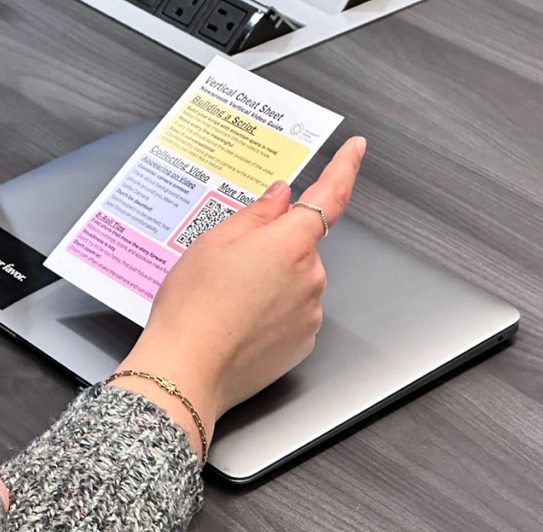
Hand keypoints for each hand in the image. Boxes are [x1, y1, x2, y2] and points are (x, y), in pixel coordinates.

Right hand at [111, 137, 366, 459]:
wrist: (187, 370)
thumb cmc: (193, 307)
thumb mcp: (212, 242)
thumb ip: (255, 214)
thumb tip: (280, 197)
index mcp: (290, 243)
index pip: (330, 194)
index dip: (345, 167)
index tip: (355, 149)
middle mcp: (310, 277)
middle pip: (300, 245)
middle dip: (273, 246)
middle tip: (228, 262)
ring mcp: (309, 314)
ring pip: (295, 281)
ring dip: (270, 282)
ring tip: (226, 300)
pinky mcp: (301, 344)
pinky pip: (291, 314)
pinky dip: (270, 313)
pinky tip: (237, 322)